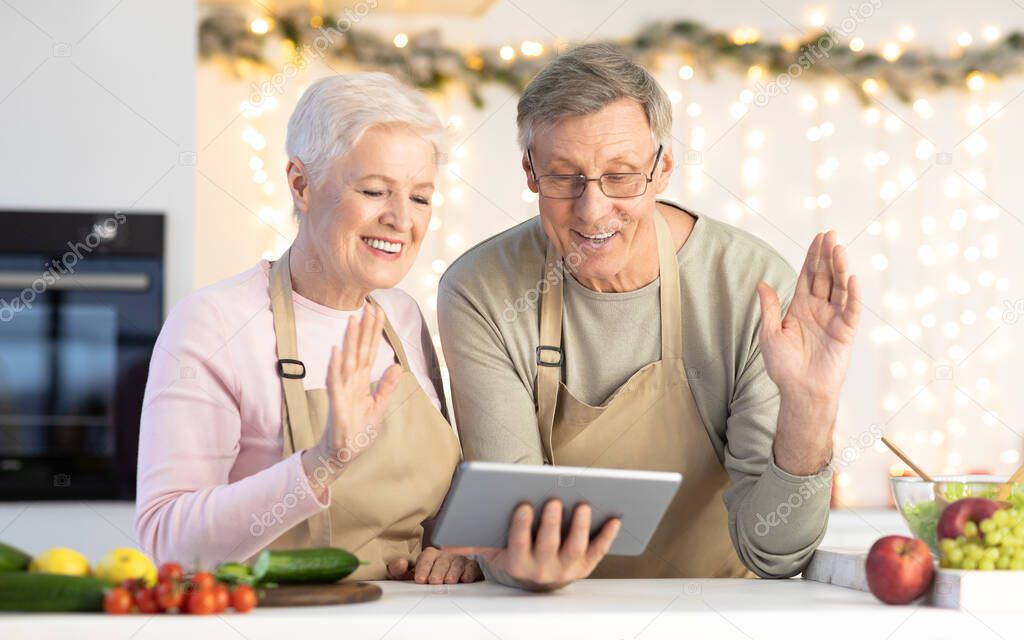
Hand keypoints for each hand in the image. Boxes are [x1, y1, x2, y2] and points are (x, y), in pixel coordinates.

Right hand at [301, 305, 402, 489]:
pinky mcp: (336, 403)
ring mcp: (342, 391)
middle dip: (364, 329)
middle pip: (359, 351)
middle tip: (368, 307)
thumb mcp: (378, 408)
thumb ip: (386, 387)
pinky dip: (334, 366)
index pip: (369, 351)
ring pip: (346, 361)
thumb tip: (396, 366)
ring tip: (351, 320)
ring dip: (348, 341)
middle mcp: (351, 382)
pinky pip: (334, 382)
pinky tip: (335, 351)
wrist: (343, 454)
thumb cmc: (358, 431)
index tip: (378, 312)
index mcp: (361, 381)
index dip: (374, 332)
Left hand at [386, 548, 481, 583]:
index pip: (427, 557)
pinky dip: (469, 572)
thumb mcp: (409, 576)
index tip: (420, 579)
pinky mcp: (471, 567)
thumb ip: (399, 571)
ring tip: (448, 582)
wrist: (444, 586)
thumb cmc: (426, 579)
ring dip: (453, 573)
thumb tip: (401, 563)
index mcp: (430, 555)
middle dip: (438, 572)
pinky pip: (472, 567)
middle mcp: (445, 556)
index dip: (423, 568)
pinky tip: (465, 579)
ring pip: (457, 563)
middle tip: (434, 581)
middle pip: (442, 561)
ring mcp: (459, 560)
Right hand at [447, 500, 620, 591]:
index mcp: (517, 562)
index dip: (522, 526)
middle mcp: (543, 570)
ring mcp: (566, 569)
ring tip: (583, 504)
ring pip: (575, 549)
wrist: (535, 579)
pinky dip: (608, 536)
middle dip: (552, 523)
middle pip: (549, 546)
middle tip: (555, 500)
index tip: (523, 504)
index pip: (519, 544)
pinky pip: (599, 552)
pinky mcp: (585, 566)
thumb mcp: (491, 550)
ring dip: (580, 527)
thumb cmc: (513, 551)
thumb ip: (472, 541)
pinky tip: (615, 517)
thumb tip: (446, 539)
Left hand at [756, 231, 861, 473]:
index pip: (808, 275)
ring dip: (840, 269)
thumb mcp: (770, 333)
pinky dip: (852, 295)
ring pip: (839, 288)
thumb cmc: (783, 366)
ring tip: (839, 249)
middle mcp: (819, 309)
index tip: (818, 237)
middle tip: (831, 235)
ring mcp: (833, 319)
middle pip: (825, 276)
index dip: (813, 256)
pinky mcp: (845, 332)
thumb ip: (769, 308)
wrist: (799, 391)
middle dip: (827, 256)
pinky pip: (850, 310)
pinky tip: (851, 278)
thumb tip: (761, 283)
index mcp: (800, 306)